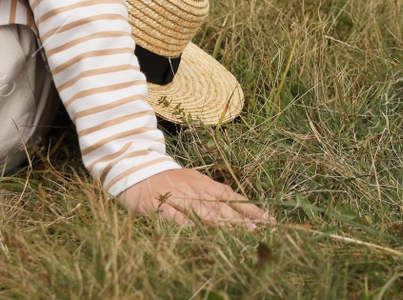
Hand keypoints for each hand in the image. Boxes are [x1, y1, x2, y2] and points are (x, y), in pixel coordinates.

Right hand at [115, 167, 270, 227]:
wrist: (135, 170)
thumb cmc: (168, 180)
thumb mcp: (193, 182)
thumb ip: (211, 195)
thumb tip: (236, 205)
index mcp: (203, 184)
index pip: (230, 197)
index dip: (248, 208)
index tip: (267, 219)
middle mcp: (193, 190)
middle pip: (219, 206)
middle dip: (239, 219)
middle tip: (258, 230)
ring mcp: (175, 197)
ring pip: (199, 210)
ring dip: (218, 222)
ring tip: (236, 232)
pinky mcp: (155, 204)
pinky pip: (168, 213)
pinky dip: (179, 220)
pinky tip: (189, 228)